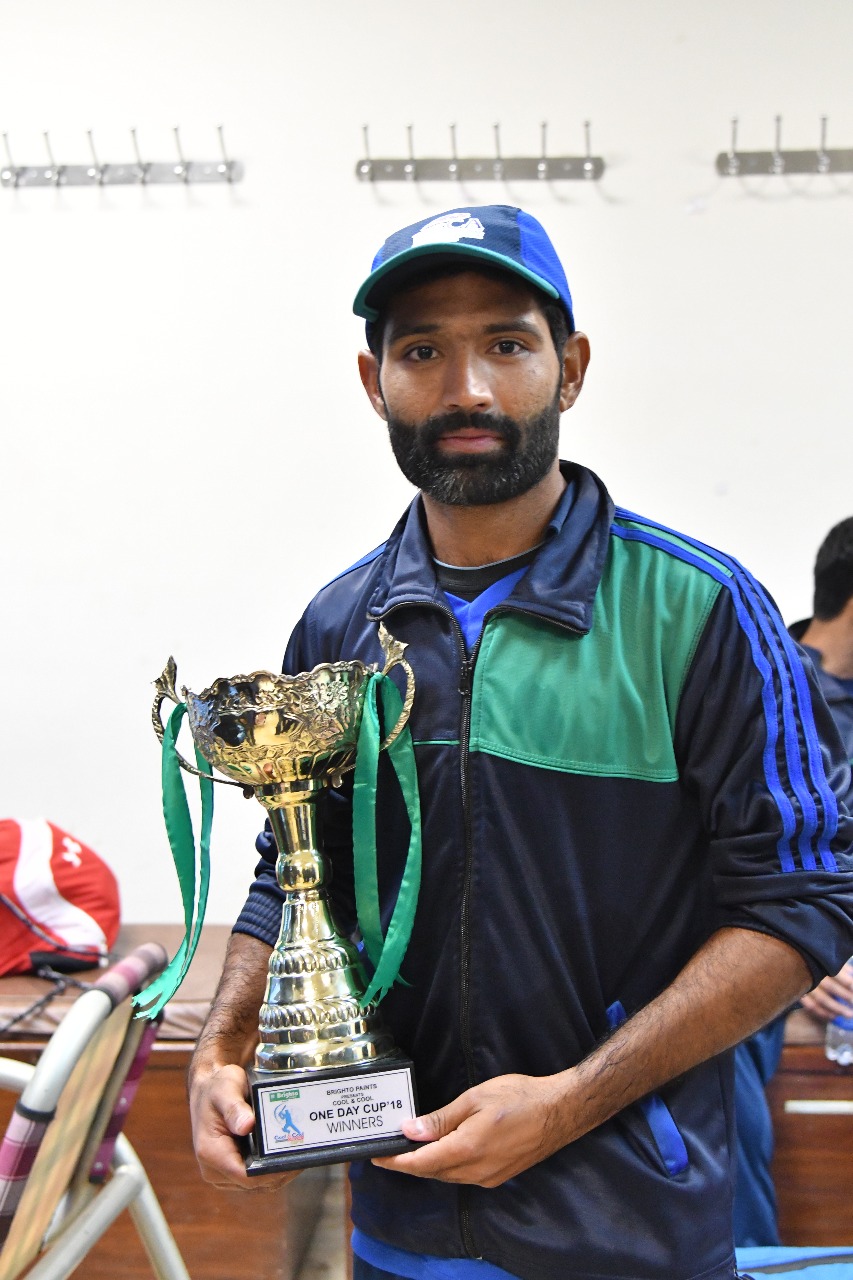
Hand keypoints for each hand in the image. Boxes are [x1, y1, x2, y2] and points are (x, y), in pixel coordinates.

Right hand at [189, 1062, 300, 1191]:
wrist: (207, 1089)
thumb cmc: (216, 1088)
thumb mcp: (226, 1090)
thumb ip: (235, 1108)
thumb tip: (247, 1125)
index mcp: (211, 1153)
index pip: (245, 1175)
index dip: (271, 1172)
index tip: (292, 1160)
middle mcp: (213, 1169)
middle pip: (253, 1183)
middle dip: (279, 1171)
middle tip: (303, 1154)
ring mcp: (221, 1173)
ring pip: (256, 1183)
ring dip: (276, 1172)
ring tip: (298, 1154)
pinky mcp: (230, 1170)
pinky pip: (253, 1176)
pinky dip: (269, 1169)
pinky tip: (284, 1155)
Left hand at [372, 1074, 567, 1186]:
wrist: (559, 1111)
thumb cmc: (519, 1096)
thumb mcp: (475, 1099)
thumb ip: (441, 1119)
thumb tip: (411, 1131)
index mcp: (467, 1149)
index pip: (421, 1163)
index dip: (396, 1161)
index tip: (377, 1156)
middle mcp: (476, 1171)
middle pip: (432, 1172)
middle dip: (409, 1162)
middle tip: (391, 1147)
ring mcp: (488, 1177)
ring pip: (448, 1175)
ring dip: (428, 1164)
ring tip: (413, 1146)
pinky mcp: (498, 1176)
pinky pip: (463, 1175)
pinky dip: (447, 1165)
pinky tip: (444, 1149)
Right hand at [800, 962, 852, 1022]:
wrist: (801, 968)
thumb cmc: (823, 967)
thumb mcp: (835, 965)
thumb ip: (845, 970)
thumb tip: (852, 977)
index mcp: (822, 964)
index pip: (838, 974)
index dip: (849, 983)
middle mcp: (813, 973)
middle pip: (831, 987)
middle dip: (846, 997)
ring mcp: (806, 985)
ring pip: (821, 999)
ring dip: (837, 1009)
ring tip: (849, 1015)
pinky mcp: (801, 994)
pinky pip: (811, 1006)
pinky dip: (823, 1013)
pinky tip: (833, 1016)